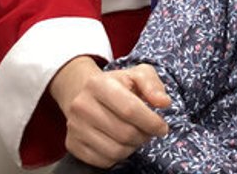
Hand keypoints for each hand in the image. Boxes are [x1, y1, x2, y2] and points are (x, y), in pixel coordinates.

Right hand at [49, 56, 170, 167]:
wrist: (84, 93)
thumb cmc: (117, 84)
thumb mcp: (138, 74)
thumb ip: (153, 85)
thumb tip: (164, 102)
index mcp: (98, 84)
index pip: (130, 109)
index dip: (151, 122)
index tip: (162, 127)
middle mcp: (82, 106)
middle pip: (124, 133)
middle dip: (144, 136)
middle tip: (150, 131)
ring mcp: (74, 127)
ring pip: (115, 150)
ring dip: (134, 147)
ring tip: (137, 136)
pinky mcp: (72, 144)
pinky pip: (103, 161)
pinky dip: (119, 156)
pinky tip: (123, 143)